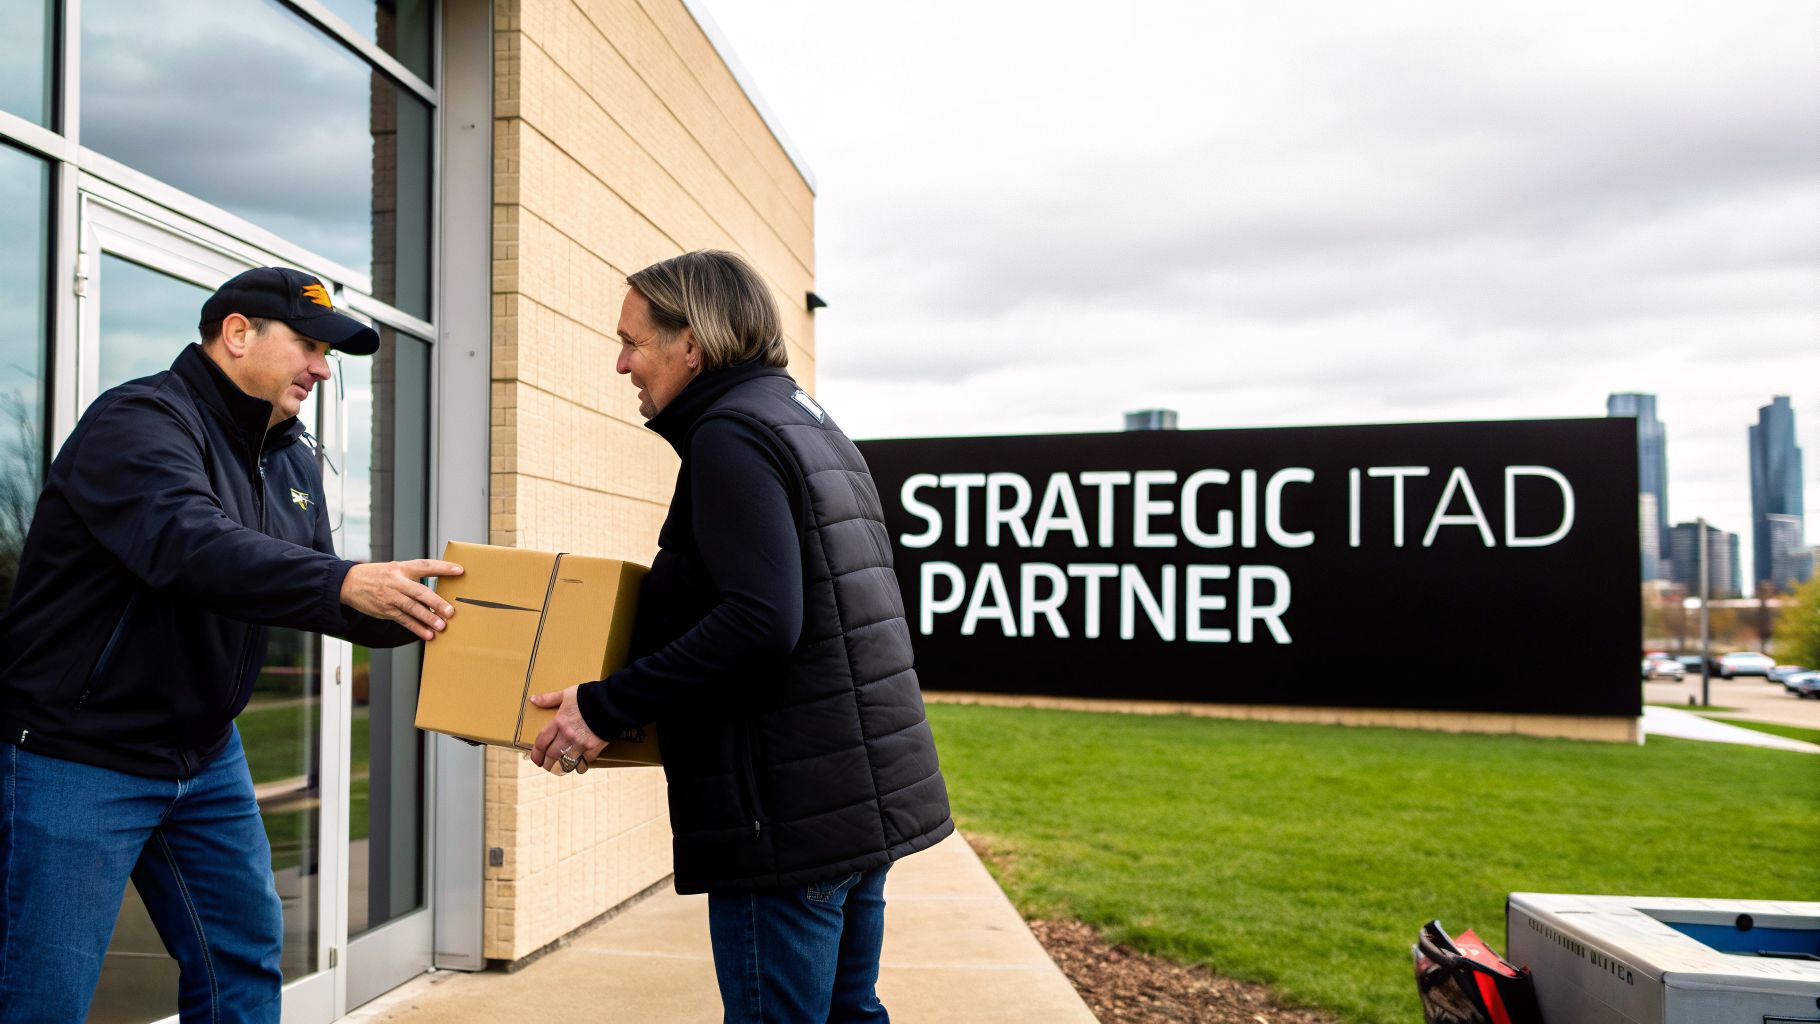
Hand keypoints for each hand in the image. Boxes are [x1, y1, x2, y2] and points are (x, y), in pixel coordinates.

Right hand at [340, 559, 463, 641]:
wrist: (349, 583)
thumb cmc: (378, 575)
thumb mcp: (396, 568)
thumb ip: (415, 574)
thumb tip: (439, 583)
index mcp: (402, 568)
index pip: (425, 565)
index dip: (443, 567)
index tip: (459, 570)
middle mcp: (397, 582)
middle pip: (419, 592)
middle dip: (436, 602)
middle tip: (450, 612)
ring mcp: (391, 597)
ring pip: (412, 609)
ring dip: (427, 619)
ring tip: (441, 626)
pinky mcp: (386, 610)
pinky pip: (404, 620)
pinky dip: (416, 628)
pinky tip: (427, 634)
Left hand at [528, 685, 609, 775]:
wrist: (612, 701)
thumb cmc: (589, 695)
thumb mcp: (567, 694)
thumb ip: (549, 698)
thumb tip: (533, 699)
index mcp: (559, 722)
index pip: (542, 742)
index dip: (537, 753)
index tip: (536, 759)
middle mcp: (567, 735)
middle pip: (552, 755)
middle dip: (548, 763)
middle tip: (547, 766)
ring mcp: (581, 743)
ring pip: (567, 761)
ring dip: (563, 766)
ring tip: (562, 768)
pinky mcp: (595, 747)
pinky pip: (586, 760)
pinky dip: (583, 762)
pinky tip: (581, 762)